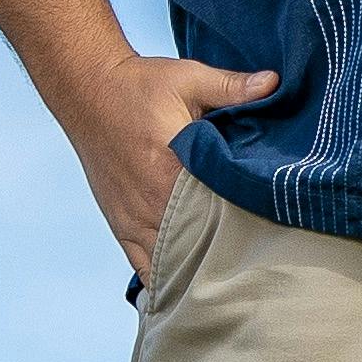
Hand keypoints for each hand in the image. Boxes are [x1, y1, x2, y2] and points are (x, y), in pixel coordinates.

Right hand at [62, 49, 277, 269]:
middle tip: (257, 256)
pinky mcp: (120, 225)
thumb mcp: (189, 79)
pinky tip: (188, 283)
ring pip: (173, 264)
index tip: (270, 225)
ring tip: (228, 272)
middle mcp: (152, 204)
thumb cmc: (139, 86)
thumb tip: (274, 82)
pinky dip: (166, 277)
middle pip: (200, 246)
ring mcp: (134, 220)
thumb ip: (232, 87)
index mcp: (173, 171)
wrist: (87, 90)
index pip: (220, 212)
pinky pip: (143, 268)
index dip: (247, 222)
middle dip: (228, 252)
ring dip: (198, 267)